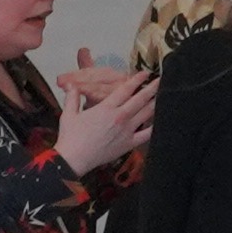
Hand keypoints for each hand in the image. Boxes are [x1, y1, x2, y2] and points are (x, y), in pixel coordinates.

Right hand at [52, 58, 153, 176]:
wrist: (74, 159)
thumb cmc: (70, 137)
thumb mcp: (68, 114)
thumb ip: (72, 98)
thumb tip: (71, 85)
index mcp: (106, 108)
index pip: (125, 89)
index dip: (137, 80)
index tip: (145, 73)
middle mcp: (120, 117)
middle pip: (141, 99)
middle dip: (152, 88)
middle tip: (160, 80)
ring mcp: (127, 130)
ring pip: (147, 113)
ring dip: (155, 102)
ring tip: (163, 95)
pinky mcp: (129, 143)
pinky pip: (147, 134)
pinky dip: (156, 126)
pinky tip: (161, 120)